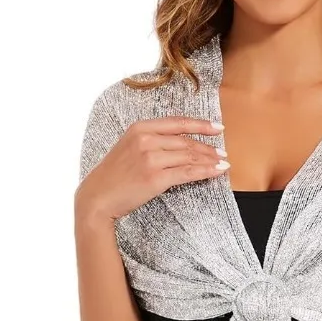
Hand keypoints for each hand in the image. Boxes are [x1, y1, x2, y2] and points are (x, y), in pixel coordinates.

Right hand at [75, 116, 227, 222]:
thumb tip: (181, 143)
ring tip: (223, 163)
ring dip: (210, 160)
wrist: (98, 197)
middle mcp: (146, 139)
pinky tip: (216, 171)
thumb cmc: (114, 176)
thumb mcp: (129, 147)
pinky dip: (205, 171)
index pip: (177, 123)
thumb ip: (152, 141)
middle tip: (223, 152)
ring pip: (189, 156)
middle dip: (208, 147)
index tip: (218, 127)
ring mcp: (151, 158)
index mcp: (139, 128)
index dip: (201, 124)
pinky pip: (188, 172)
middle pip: (186, 141)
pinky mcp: (156, 178)